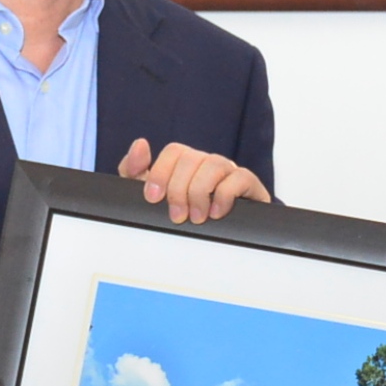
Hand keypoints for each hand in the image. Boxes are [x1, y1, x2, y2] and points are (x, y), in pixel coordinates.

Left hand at [118, 138, 269, 224]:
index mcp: (186, 163)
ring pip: (214, 164)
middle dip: (178, 189)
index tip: (153, 198)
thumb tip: (140, 144)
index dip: (161, 173)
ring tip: (197, 218)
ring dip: (200, 192)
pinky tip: (216, 212)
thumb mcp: (154, 198)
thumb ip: (136, 172)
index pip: (174, 152)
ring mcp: (230, 172)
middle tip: (176, 216)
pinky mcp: (249, 186)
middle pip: (191, 158)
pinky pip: (240, 177)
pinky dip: (225, 195)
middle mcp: (208, 163)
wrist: (222, 241)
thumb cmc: (186, 216)